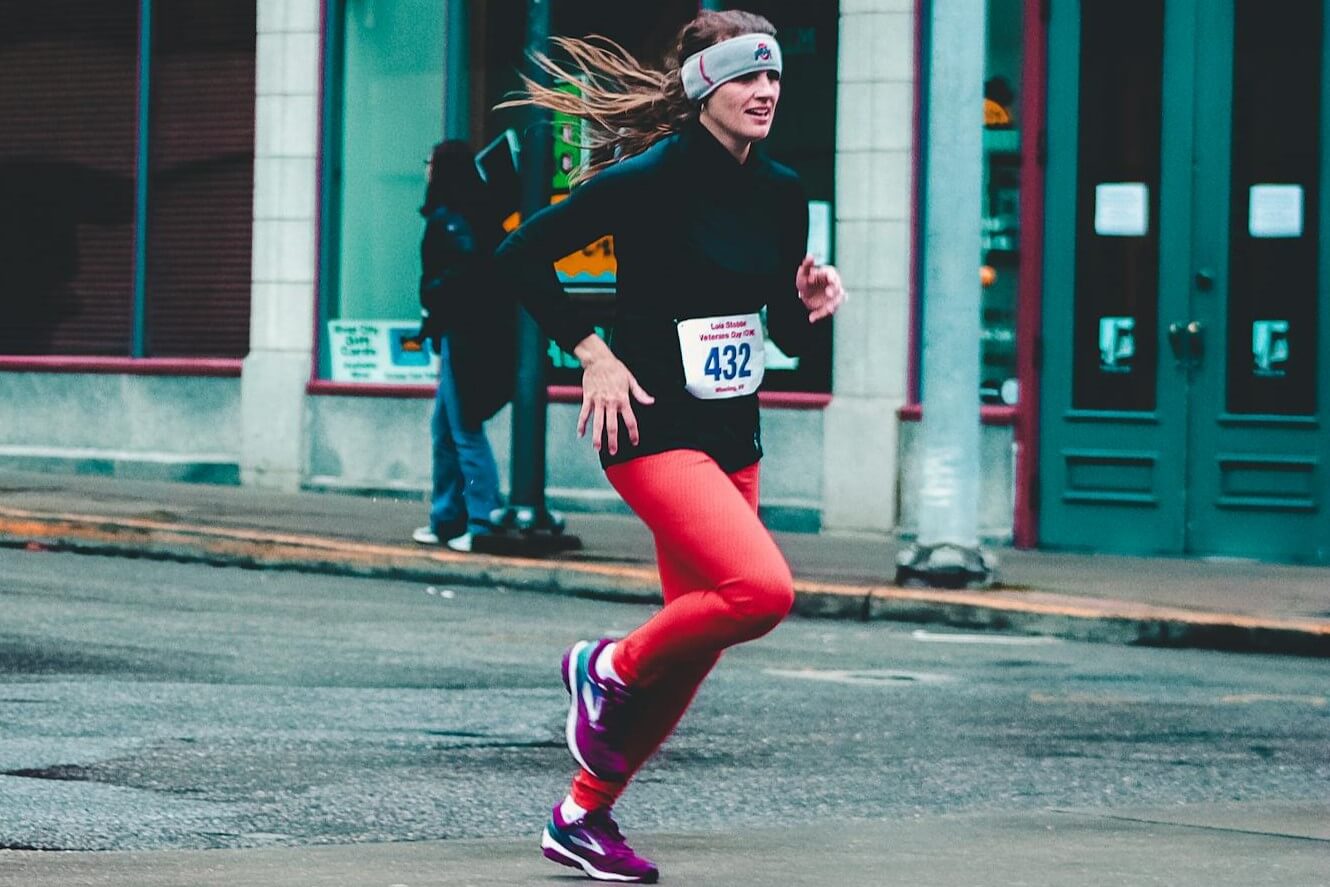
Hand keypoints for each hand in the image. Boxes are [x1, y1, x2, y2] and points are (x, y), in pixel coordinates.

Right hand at [573, 335, 654, 454]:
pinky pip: (584, 414)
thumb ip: (640, 393)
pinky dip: (581, 424)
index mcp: (623, 399)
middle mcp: (611, 402)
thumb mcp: (631, 380)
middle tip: (613, 452)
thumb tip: (651, 402)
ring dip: (597, 437)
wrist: (598, 359)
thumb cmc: (616, 369)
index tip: (634, 442)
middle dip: (613, 440)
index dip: (633, 432)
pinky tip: (580, 434)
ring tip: (597, 448)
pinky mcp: (588, 398)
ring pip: (597, 422)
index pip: (630, 420)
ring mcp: (598, 401)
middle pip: (612, 425)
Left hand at [795, 255, 846, 322]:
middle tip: (829, 293)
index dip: (831, 277)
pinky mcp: (831, 306)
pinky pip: (828, 311)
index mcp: (827, 274)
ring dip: (832, 305)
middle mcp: (833, 285)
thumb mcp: (803, 274)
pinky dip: (821, 314)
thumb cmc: (806, 282)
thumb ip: (807, 265)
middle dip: (834, 290)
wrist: (806, 296)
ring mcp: (834, 296)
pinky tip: (812, 318)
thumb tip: (810, 255)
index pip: (832, 274)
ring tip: (827, 309)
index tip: (830, 279)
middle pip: (837, 287)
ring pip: (836, 300)